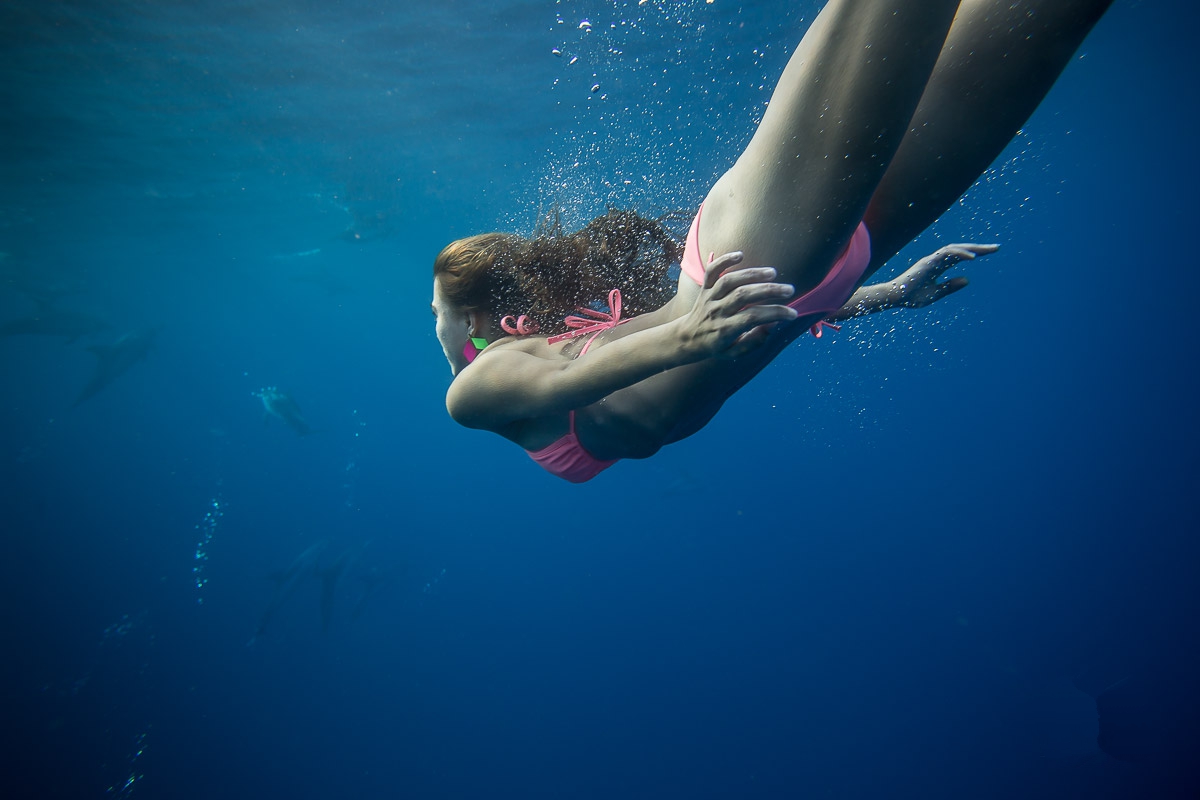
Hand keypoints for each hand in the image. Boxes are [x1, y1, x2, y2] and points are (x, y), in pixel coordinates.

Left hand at [682, 251, 798, 357]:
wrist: (686, 338)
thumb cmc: (715, 346)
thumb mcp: (734, 353)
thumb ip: (754, 341)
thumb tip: (773, 324)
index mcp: (724, 330)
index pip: (752, 318)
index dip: (774, 314)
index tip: (792, 314)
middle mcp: (716, 311)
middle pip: (743, 296)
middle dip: (768, 291)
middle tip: (789, 290)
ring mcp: (709, 298)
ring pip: (729, 281)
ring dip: (752, 274)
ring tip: (773, 273)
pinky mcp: (704, 288)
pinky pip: (711, 271)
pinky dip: (724, 260)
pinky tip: (740, 255)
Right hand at [888, 243, 998, 307]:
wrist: (895, 298)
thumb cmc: (911, 297)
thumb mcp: (936, 293)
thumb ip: (950, 286)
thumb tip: (968, 279)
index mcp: (937, 266)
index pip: (959, 256)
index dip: (975, 253)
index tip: (990, 252)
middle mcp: (936, 260)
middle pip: (960, 250)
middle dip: (979, 248)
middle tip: (997, 248)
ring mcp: (932, 259)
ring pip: (955, 249)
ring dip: (972, 248)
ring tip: (988, 251)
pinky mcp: (928, 262)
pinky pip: (947, 255)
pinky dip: (961, 254)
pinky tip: (973, 257)